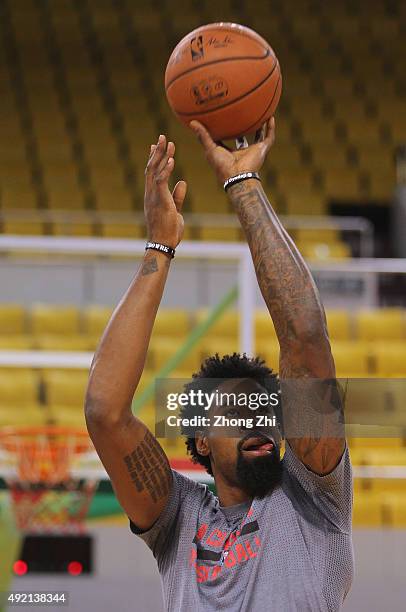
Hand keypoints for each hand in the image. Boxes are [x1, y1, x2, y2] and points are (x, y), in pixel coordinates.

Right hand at [144, 134, 186, 248]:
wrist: (162, 244)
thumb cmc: (168, 230)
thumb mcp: (175, 210)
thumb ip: (177, 196)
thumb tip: (182, 182)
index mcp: (153, 195)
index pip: (152, 173)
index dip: (155, 158)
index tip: (157, 145)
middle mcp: (150, 193)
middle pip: (152, 167)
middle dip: (158, 151)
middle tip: (162, 137)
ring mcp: (153, 196)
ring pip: (155, 171)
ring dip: (162, 156)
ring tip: (168, 142)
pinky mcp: (159, 200)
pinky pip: (161, 181)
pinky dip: (166, 170)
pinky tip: (172, 160)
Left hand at [190, 117, 275, 184]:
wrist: (237, 176)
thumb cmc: (222, 166)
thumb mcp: (210, 148)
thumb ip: (203, 135)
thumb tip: (191, 122)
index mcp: (230, 152)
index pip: (228, 138)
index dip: (226, 129)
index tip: (223, 118)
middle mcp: (242, 151)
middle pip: (244, 136)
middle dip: (244, 126)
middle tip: (243, 113)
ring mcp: (253, 150)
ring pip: (259, 136)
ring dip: (261, 126)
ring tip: (262, 112)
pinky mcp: (262, 149)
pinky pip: (269, 136)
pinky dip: (270, 128)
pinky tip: (270, 116)